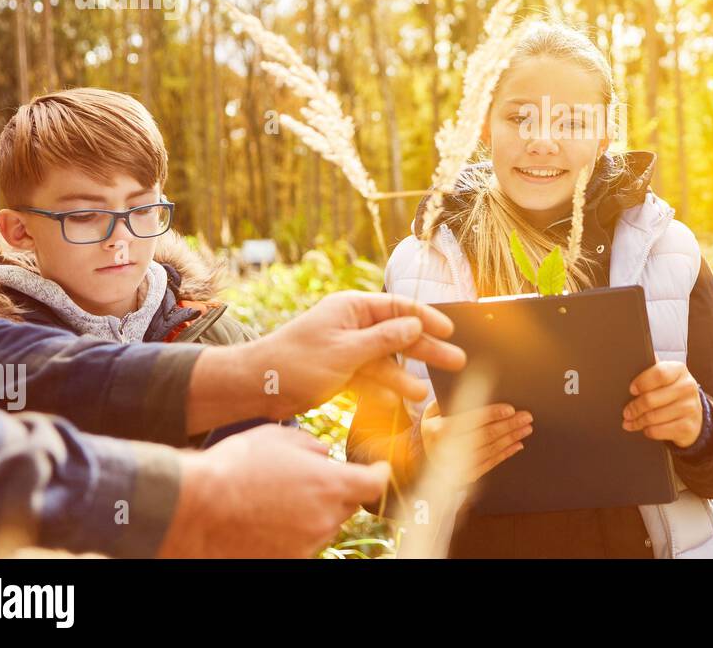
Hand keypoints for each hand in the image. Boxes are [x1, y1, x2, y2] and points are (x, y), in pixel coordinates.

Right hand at [158, 425, 390, 557]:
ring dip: (311, 512)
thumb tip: (324, 455)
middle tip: (304, 480)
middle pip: (347, 505)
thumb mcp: (279, 437)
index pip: (375, 483)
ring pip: (322, 525)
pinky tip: (265, 519)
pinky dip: (290, 532)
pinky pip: (299, 543)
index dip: (378, 473)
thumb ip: (312, 446)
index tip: (376, 469)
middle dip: (335, 491)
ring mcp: (306, 545)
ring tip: (274, 498)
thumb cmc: (235, 465)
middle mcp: (325, 519)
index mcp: (331, 485)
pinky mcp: (285, 561)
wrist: (194, 507)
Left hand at [229, 292, 466, 424]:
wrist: (256, 388)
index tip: (450, 331)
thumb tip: (416, 325)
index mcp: (352, 308)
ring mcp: (347, 349)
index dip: (427, 318)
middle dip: (426, 349)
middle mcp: (352, 325)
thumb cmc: (295, 362)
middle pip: (398, 335)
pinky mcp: (340, 372)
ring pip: (386, 361)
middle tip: (457, 361)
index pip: (399, 308)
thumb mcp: (346, 351)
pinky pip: (369, 378)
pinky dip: (382, 390)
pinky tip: (397, 404)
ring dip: (404, 377)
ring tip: (425, 394)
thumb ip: (384, 339)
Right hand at [419, 400, 531, 482]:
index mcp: (440, 431)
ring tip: (525, 429)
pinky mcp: (467, 476)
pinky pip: (490, 463)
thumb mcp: (432, 412)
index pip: (471, 420)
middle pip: (486, 435)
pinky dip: (505, 454)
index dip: (492, 414)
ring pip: (491, 450)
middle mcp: (448, 450)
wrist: (423, 459)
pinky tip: (517, 445)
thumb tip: (471, 386)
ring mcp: (458, 466)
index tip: (510, 409)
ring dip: (511, 439)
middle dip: (509, 425)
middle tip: (526, 417)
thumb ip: (449, 400)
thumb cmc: (432, 429)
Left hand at [622, 361, 702, 448]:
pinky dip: (648, 431)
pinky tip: (645, 428)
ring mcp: (691, 408)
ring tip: (630, 422)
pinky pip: (660, 431)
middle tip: (626, 412)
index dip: (642, 382)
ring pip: (654, 417)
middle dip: (634, 407)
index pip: (659, 374)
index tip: (631, 389)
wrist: (694, 413)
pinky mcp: (689, 427)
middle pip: (652, 399)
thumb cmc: (672, 391)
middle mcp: (688, 387)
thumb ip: (652, 368)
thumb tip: (634, 356)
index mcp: (679, 370)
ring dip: (638, 421)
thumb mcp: (666, 377)